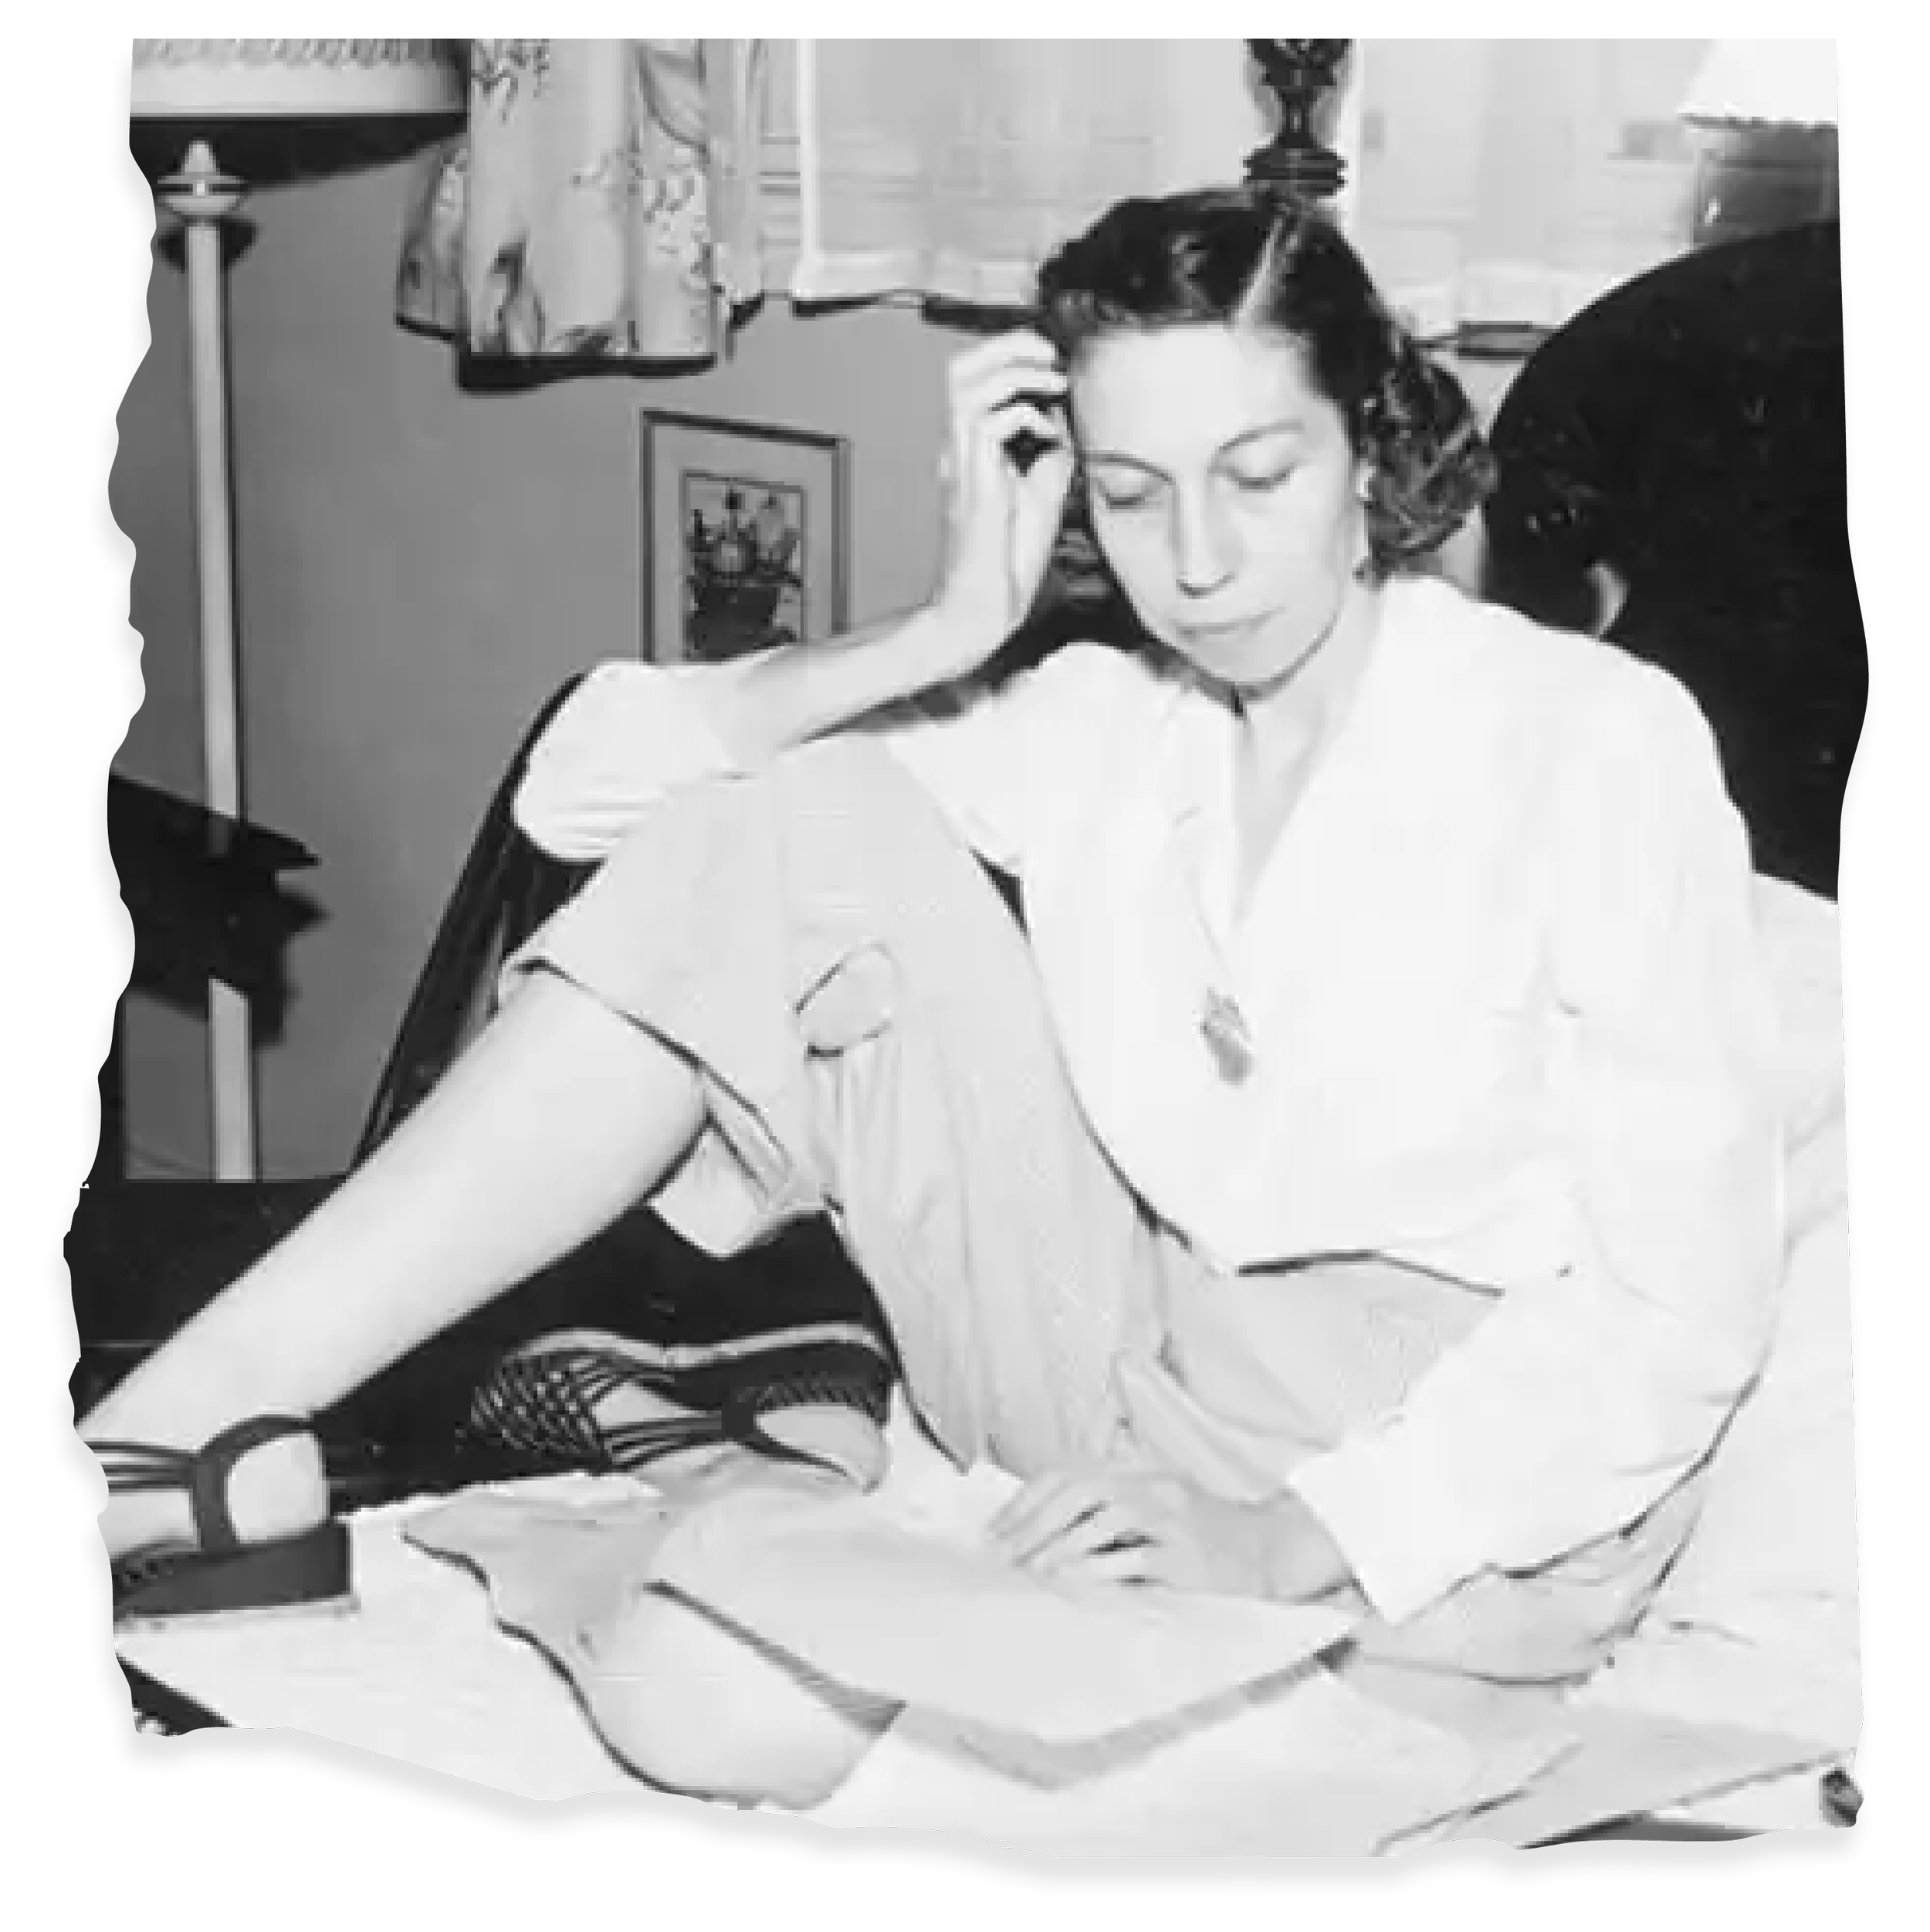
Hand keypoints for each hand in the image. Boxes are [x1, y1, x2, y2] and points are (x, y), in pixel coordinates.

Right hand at [929, 329, 1077, 669]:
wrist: (983, 607)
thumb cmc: (1007, 561)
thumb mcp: (1043, 494)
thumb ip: (1051, 456)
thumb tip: (1067, 425)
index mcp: (972, 449)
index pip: (977, 379)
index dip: (1014, 358)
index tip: (1056, 366)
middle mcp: (958, 448)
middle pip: (960, 366)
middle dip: (1009, 347)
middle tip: (1051, 356)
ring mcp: (960, 461)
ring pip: (967, 381)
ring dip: (1018, 370)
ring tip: (1055, 381)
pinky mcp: (971, 479)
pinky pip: (989, 420)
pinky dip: (1024, 415)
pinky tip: (1049, 434)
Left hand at [983, 1468, 1356, 1601]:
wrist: (1273, 1550)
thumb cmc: (1207, 1536)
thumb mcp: (1158, 1508)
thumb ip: (1110, 1512)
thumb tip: (1043, 1534)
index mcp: (1138, 1474)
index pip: (1069, 1474)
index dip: (1028, 1500)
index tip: (996, 1532)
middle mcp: (1151, 1488)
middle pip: (1080, 1490)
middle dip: (1034, 1522)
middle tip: (1003, 1555)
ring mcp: (1171, 1520)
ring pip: (1104, 1519)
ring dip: (1060, 1545)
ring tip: (1030, 1570)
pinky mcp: (1187, 1558)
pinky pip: (1135, 1559)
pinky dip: (1099, 1569)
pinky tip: (1072, 1583)